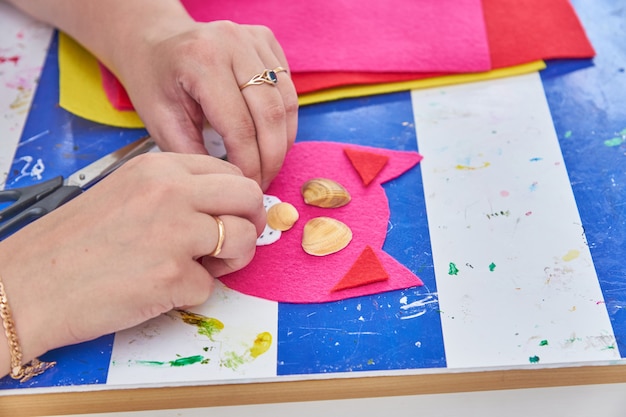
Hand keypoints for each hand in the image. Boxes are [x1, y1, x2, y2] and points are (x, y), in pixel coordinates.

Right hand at [0, 152, 264, 368]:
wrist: (27, 284)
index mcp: (159, 167)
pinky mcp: (173, 277)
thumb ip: (176, 192)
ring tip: (200, 267)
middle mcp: (172, 192)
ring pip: (243, 240)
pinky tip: (159, 289)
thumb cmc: (74, 242)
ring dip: (231, 259)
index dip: (236, 198)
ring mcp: (174, 234)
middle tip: (231, 242)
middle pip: (249, 197)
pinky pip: (211, 285)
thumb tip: (226, 206)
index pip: (230, 171)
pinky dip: (191, 292)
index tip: (228, 215)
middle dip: (249, 222)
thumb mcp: (126, 193)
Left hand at [116, 19, 298, 190]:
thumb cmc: (154, 83)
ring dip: (283, 141)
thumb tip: (232, 183)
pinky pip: (288, 88)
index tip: (247, 186)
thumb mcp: (162, 123)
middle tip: (263, 182)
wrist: (154, 42)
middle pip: (271, 114)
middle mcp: (233, 42)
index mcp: (202, 61)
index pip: (240, 126)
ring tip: (269, 164)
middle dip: (271, 157)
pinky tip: (270, 138)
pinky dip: (284, 119)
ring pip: (287, 102)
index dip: (249, 164)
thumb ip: (196, 154)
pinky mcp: (266, 40)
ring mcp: (253, 38)